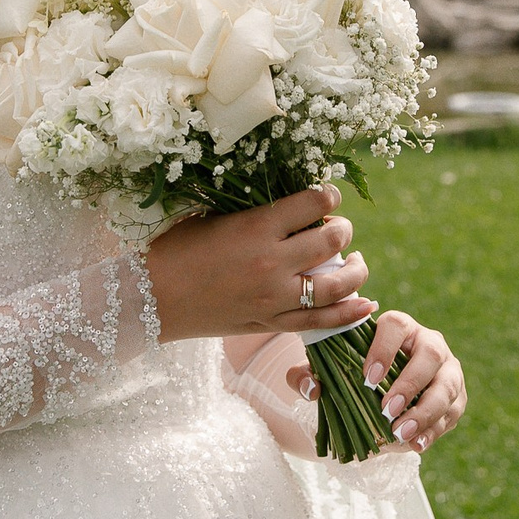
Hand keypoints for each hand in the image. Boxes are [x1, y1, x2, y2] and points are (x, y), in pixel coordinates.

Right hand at [146, 185, 376, 343]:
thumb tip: (291, 202)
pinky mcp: (270, 322)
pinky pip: (321, 322)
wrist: (152, 298)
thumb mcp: (213, 216)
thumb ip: (254, 211)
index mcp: (256, 226)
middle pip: (332, 241)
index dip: (329, 196)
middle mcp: (271, 261)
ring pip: (336, 283)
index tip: (328, 197)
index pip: (314, 204)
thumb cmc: (175, 248)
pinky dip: (349, 313)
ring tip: (355, 262)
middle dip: (344, 230)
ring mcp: (274, 297)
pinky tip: (365, 304)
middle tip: (338, 228)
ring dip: (355, 269)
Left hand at [292, 308, 464, 452]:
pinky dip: (434, 430)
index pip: (396, 326)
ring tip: (400, 433)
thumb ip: (307, 374)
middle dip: (410, 383)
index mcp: (399, 328)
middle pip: (431, 354)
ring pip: (447, 386)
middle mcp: (429, 343)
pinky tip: (415, 444)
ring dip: (425, 412)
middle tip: (387, 410)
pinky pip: (452, 413)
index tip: (367, 377)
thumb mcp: (328, 372)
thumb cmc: (354, 375)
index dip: (384, 349)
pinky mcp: (457, 397)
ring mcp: (448, 370)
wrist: (382, 395)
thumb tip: (310, 387)